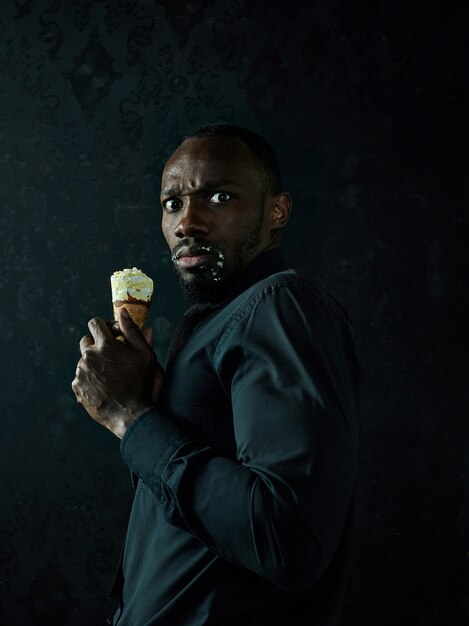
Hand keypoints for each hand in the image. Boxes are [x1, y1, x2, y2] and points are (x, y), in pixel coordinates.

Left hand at [71, 307, 163, 437]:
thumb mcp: (146, 355)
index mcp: (106, 345)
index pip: (95, 323)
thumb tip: (124, 311)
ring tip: (111, 376)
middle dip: (98, 345)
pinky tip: (104, 386)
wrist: (131, 415)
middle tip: (113, 357)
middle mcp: (89, 356)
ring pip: (84, 359)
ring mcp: (81, 373)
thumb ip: (133, 331)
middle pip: (86, 341)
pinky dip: (90, 378)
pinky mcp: (77, 387)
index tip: (113, 336)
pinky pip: (80, 376)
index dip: (105, 327)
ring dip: (94, 363)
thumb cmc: (142, 384)